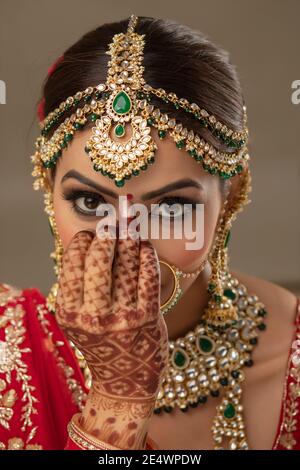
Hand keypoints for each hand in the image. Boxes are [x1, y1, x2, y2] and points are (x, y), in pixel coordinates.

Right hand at [54, 229, 168, 448]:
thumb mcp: (79, 321)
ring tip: (130, 231)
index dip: (82, 243)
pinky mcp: (148, 318)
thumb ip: (80, 287)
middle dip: (107, 237)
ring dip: (129, 241)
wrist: (124, 382)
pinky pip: (148, 277)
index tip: (90, 236)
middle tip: (113, 227)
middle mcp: (94, 317)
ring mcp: (123, 318)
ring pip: (126, 266)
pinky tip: (144, 248)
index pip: (72, 265)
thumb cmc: (101, 343)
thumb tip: (93, 241)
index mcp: (70, 314)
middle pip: (98, 262)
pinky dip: (147, 256)